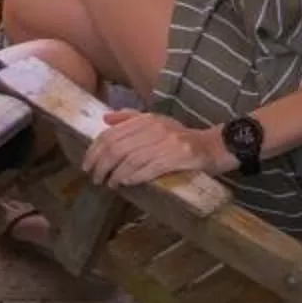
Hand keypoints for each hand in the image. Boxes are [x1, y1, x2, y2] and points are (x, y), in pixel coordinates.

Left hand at [82, 109, 237, 187]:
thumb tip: (104, 119)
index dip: (94, 151)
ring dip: (115, 174)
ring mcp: (166, 143)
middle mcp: (154, 128)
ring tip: (108, 184)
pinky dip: (133, 176)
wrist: (215, 145)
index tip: (87, 165)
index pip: (111, 134)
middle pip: (117, 147)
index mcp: (146, 119)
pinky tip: (125, 183)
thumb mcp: (156, 122)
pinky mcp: (177, 157)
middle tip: (94, 178)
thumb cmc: (182, 136)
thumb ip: (130, 118)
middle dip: (101, 164)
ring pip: (130, 159)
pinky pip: (149, 168)